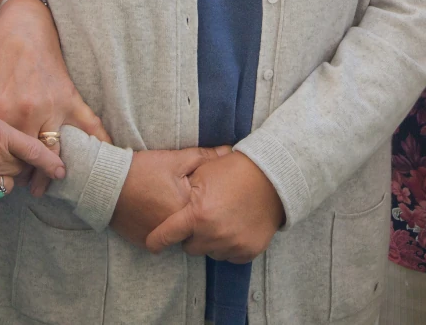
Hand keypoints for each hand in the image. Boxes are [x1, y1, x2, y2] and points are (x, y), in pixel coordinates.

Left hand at [0, 0, 109, 195]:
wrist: (24, 25)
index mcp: (2, 110)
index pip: (4, 152)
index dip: (4, 168)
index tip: (5, 177)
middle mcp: (29, 113)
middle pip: (31, 157)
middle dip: (30, 176)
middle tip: (30, 188)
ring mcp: (54, 106)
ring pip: (58, 149)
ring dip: (55, 169)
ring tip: (54, 181)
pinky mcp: (72, 98)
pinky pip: (90, 126)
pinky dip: (98, 144)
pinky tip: (101, 159)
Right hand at [111, 146, 230, 247]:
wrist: (106, 183)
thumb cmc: (142, 169)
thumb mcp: (175, 159)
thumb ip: (205, 157)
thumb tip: (229, 152)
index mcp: (186, 210)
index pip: (209, 209)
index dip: (208, 198)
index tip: (205, 191)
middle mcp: (174, 230)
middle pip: (194, 225)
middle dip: (195, 213)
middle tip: (184, 196)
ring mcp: (158, 239)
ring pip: (179, 234)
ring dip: (179, 223)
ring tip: (169, 203)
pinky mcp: (144, 242)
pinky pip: (161, 239)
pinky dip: (162, 228)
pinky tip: (156, 212)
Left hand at [145, 150, 284, 262]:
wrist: (272, 177)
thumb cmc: (234, 170)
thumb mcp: (203, 172)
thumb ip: (183, 191)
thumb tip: (166, 204)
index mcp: (198, 215)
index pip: (165, 237)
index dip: (156, 241)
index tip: (153, 243)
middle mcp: (213, 235)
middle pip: (189, 247)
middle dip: (192, 235)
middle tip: (202, 219)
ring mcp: (232, 245)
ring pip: (210, 252)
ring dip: (211, 241)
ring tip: (222, 220)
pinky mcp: (248, 251)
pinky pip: (229, 256)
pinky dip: (230, 245)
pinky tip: (235, 227)